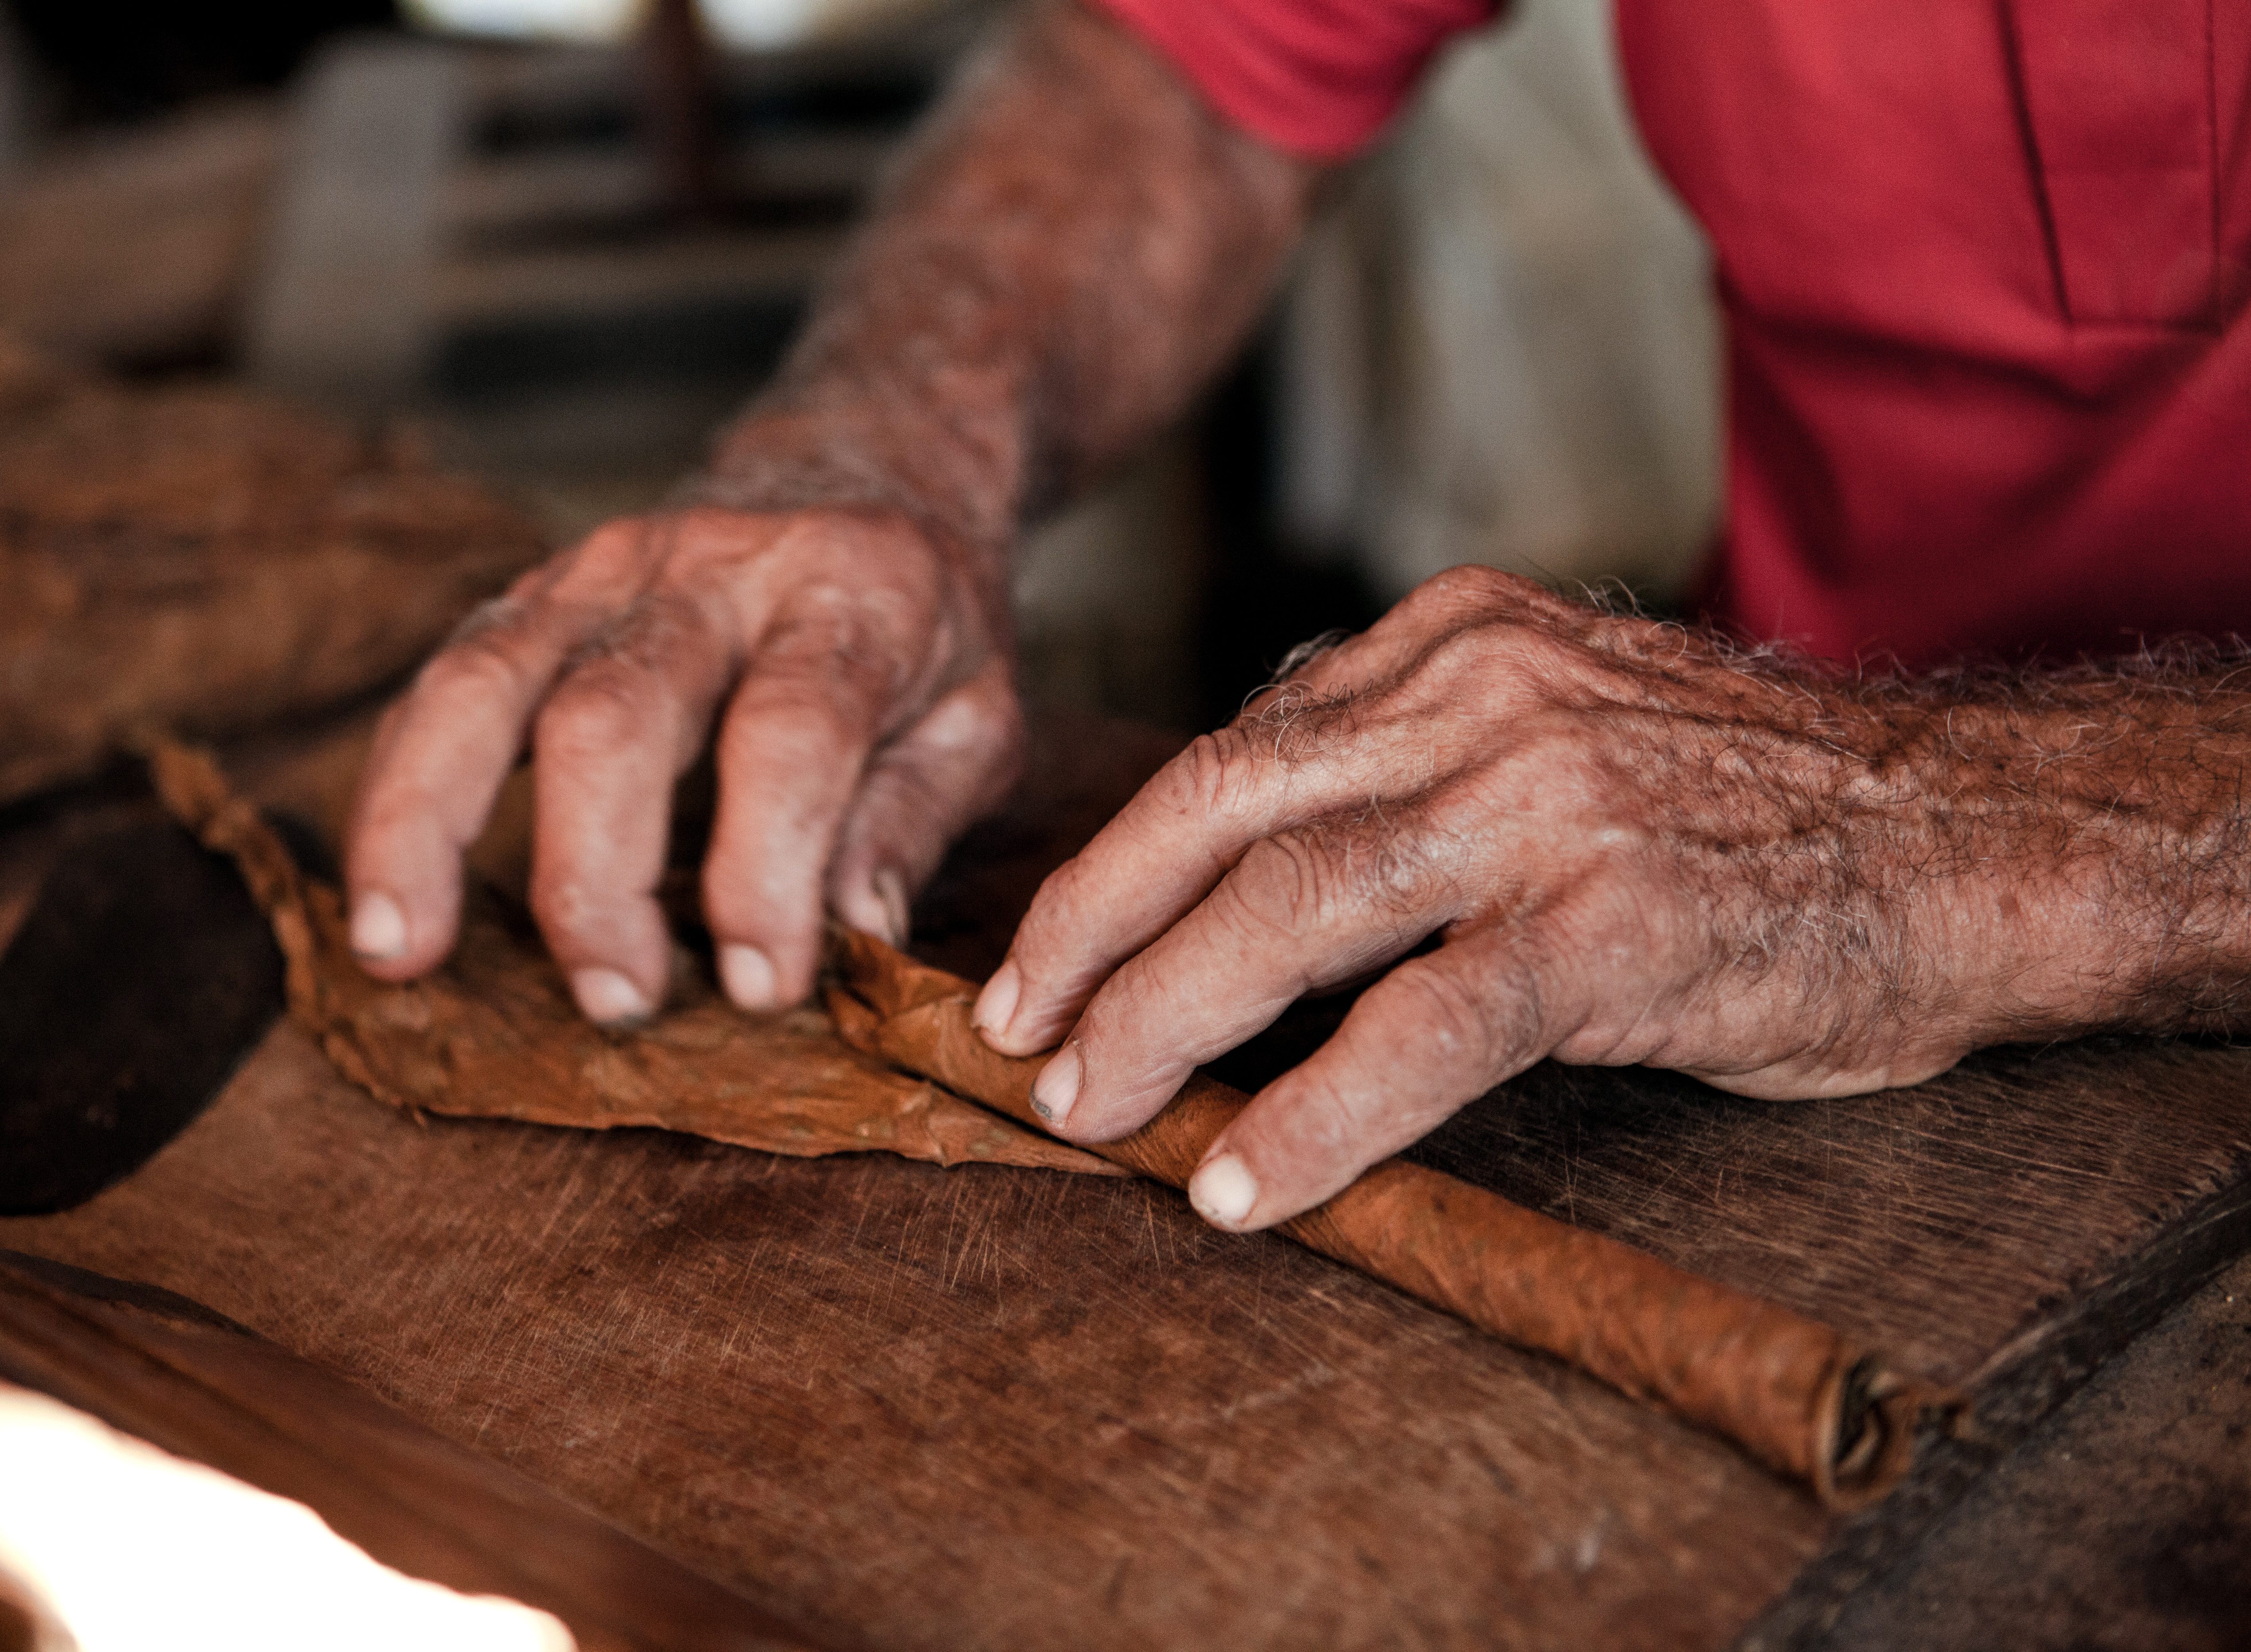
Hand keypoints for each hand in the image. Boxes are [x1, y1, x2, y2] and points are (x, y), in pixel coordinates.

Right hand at [342, 504, 1020, 1018]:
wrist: (866, 470)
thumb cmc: (925, 628)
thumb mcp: (979, 716)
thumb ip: (913, 821)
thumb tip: (855, 938)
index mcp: (847, 596)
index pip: (790, 734)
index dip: (765, 870)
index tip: (760, 988)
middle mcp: (711, 570)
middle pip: (615, 714)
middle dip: (598, 875)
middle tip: (617, 1002)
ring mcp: (602, 570)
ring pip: (483, 682)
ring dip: (429, 823)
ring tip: (402, 950)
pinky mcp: (532, 592)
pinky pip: (442, 685)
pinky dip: (400, 790)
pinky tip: (386, 897)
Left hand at [971, 567, 2065, 1232]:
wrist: (1970, 832)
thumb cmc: (1748, 805)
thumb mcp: (1559, 722)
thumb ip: (1408, 755)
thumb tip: (1254, 832)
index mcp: (1452, 643)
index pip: (1231, 750)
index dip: (1116, 863)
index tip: (1045, 954)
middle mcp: (1479, 699)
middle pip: (1218, 812)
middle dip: (1090, 933)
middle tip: (1013, 1035)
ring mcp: (1545, 806)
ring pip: (1290, 908)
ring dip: (1163, 1019)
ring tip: (1086, 1110)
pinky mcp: (1612, 926)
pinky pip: (1421, 1027)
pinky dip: (1315, 1113)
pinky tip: (1245, 1182)